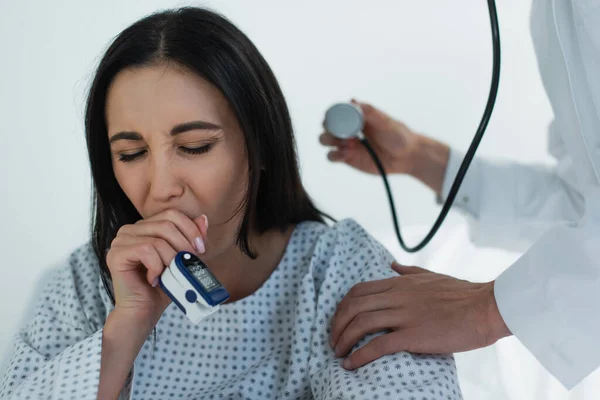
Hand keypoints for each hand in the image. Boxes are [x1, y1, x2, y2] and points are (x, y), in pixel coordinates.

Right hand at [106, 209, 208, 324]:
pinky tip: (155, 279)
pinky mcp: (116, 254)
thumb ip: (191, 238)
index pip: (172, 214)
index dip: (190, 229)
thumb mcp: (183, 259)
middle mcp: (130, 229)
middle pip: (166, 224)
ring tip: (170, 274)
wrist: (143, 312)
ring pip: (158, 240)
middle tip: (189, 263)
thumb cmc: (163, 286)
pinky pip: (146, 250)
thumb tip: (203, 218)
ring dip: (171, 259)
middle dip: (184, 244)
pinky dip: (156, 266)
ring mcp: (121, 240)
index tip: (201, 249)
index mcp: (145, 227)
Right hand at [319, 99, 420, 174]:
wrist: (406, 157)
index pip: (335, 112)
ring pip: (325, 140)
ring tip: (350, 144)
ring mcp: (346, 144)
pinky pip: (332, 157)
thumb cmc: (399, 136)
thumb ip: (370, 112)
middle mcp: (348, 129)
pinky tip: (348, 153)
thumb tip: (352, 100)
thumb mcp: (385, 121)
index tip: (337, 119)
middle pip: (326, 126)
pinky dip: (335, 155)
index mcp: (356, 116)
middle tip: (345, 133)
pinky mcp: (348, 159)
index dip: (331, 114)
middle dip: (329, 129)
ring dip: (331, 141)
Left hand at [330, 263, 511, 369]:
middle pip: (353, 307)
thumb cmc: (463, 293)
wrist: (486, 307)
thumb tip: (391, 264)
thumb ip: (408, 270)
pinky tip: (351, 365)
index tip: (339, 320)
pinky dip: (359, 356)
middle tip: (334, 340)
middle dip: (337, 324)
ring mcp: (404, 315)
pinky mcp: (413, 335)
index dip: (342, 306)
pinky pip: (378, 346)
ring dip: (343, 340)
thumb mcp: (430, 275)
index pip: (359, 291)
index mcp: (399, 283)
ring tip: (338, 354)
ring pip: (360, 324)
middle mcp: (397, 297)